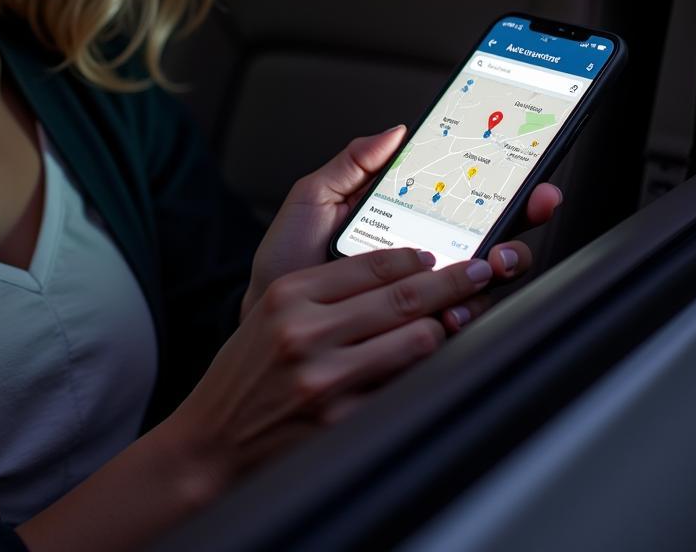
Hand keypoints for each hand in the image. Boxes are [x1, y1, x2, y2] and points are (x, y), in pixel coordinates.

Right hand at [167, 246, 497, 482]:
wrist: (215, 438)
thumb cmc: (248, 372)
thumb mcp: (273, 313)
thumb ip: (327, 290)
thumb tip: (401, 273)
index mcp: (288, 295)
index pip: (370, 264)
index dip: (415, 257)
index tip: (436, 257)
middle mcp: (305, 331)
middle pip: (401, 296)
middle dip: (452, 282)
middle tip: (479, 272)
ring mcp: (326, 378)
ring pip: (415, 340)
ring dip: (443, 329)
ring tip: (452, 321)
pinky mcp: (343, 419)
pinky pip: (406, 386)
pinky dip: (425, 372)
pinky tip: (432, 362)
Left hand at [241, 125, 561, 318]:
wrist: (263, 315)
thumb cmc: (289, 260)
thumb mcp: (313, 201)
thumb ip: (352, 165)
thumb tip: (396, 131)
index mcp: (407, 222)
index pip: (466, 201)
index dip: (502, 187)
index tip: (526, 175)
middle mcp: (425, 259)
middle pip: (492, 237)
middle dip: (523, 219)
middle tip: (532, 207)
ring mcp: (426, 298)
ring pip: (486, 281)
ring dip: (502, 265)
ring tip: (491, 259)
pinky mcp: (417, 335)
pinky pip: (458, 323)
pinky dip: (467, 312)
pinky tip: (456, 307)